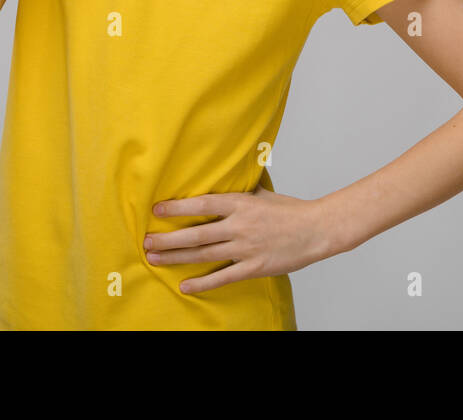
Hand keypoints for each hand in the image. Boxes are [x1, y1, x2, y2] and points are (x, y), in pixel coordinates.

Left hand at [144, 184, 334, 293]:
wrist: (317, 229)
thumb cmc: (289, 210)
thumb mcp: (262, 193)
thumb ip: (239, 190)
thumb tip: (221, 177)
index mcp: (242, 204)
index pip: (203, 204)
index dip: (178, 207)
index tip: (156, 210)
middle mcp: (240, 226)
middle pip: (197, 234)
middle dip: (168, 239)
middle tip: (146, 242)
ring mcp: (247, 248)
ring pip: (204, 255)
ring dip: (177, 258)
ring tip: (155, 259)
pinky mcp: (254, 267)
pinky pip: (223, 277)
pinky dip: (203, 283)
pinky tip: (184, 285)